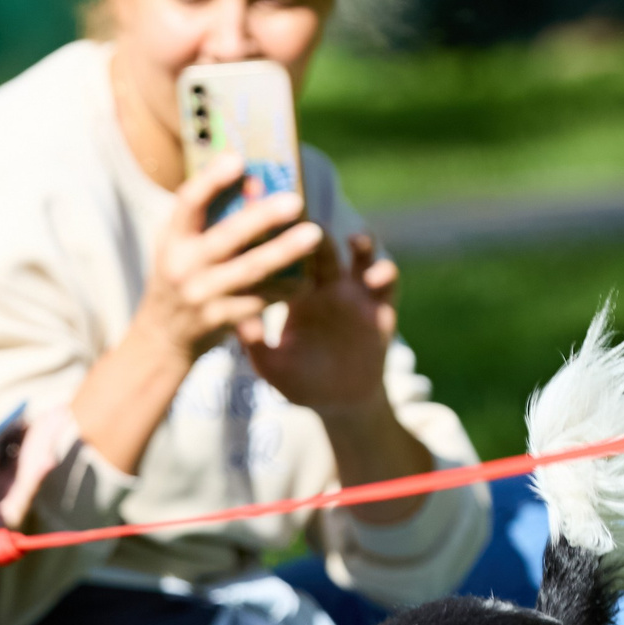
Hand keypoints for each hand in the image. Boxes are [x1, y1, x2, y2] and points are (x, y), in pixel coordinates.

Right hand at [70, 156, 324, 477]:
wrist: (162, 337)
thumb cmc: (179, 275)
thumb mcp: (179, 243)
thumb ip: (209, 215)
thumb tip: (255, 183)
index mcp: (172, 238)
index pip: (188, 202)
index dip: (212, 180)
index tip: (238, 159)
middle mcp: (183, 266)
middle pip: (226, 238)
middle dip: (261, 218)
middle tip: (295, 201)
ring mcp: (202, 295)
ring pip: (250, 271)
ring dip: (284, 252)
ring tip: (314, 234)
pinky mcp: (221, 319)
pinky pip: (260, 300)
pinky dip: (286, 288)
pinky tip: (309, 276)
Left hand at [239, 230, 396, 417]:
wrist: (341, 402)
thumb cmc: (299, 382)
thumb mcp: (273, 368)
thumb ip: (256, 347)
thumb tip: (235, 324)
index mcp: (295, 293)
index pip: (286, 258)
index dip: (280, 240)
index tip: (272, 226)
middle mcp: (326, 286)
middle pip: (322, 248)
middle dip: (318, 232)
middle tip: (312, 222)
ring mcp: (356, 294)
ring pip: (360, 257)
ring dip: (361, 243)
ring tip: (355, 241)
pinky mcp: (381, 309)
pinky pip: (388, 284)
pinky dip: (385, 274)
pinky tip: (376, 277)